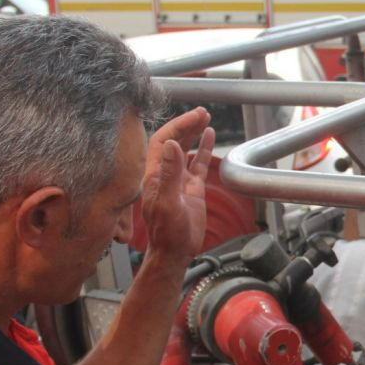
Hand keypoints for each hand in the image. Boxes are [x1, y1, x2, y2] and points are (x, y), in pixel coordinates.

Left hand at [140, 107, 214, 262]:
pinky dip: (203, 149)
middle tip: (201, 112)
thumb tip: (172, 145)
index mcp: (155, 174)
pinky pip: (197, 164)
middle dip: (186, 124)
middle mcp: (165, 174)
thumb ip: (169, 174)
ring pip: (186, 149)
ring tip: (205, 117)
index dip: (177, 126)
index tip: (193, 117)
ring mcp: (179, 180)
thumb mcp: (167, 202)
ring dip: (194, 133)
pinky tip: (210, 136)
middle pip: (174, 141)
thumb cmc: (168, 233)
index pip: (163, 141)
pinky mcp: (191, 189)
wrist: (175, 252)